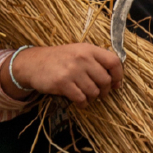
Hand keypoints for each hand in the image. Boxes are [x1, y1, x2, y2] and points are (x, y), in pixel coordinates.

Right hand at [5, 43, 123, 106]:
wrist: (33, 63)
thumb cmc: (59, 59)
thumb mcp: (78, 52)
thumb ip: (95, 60)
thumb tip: (115, 78)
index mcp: (88, 49)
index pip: (114, 62)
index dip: (118, 76)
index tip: (116, 84)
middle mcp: (82, 58)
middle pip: (105, 80)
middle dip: (104, 91)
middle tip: (100, 94)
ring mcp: (72, 71)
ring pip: (94, 92)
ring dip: (92, 98)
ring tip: (86, 96)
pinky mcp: (62, 83)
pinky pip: (81, 98)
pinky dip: (83, 103)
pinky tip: (79, 101)